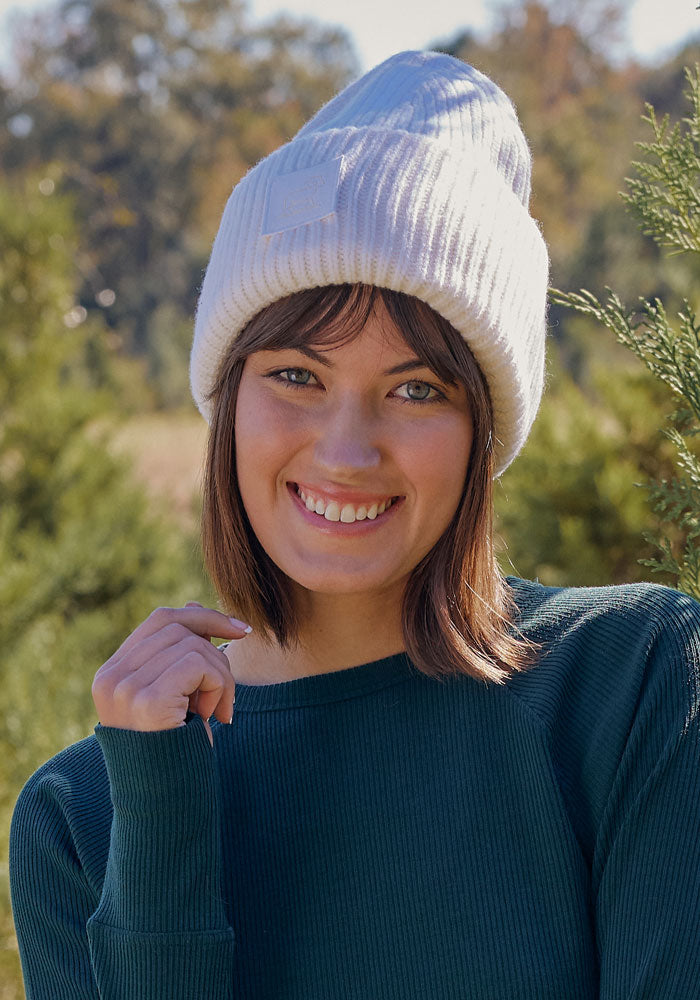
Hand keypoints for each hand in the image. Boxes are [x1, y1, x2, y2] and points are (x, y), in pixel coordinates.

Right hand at [92, 603, 249, 745]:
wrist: (167, 806)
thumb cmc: (177, 751)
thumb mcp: (178, 696)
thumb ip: (179, 654)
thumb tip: (192, 604)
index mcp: (111, 674)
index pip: (160, 620)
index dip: (202, 617)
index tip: (238, 630)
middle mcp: (110, 678)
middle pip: (179, 626)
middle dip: (217, 650)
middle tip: (228, 690)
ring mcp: (124, 688)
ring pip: (193, 645)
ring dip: (220, 676)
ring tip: (218, 711)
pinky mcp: (146, 700)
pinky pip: (198, 664)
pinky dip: (219, 686)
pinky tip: (216, 716)